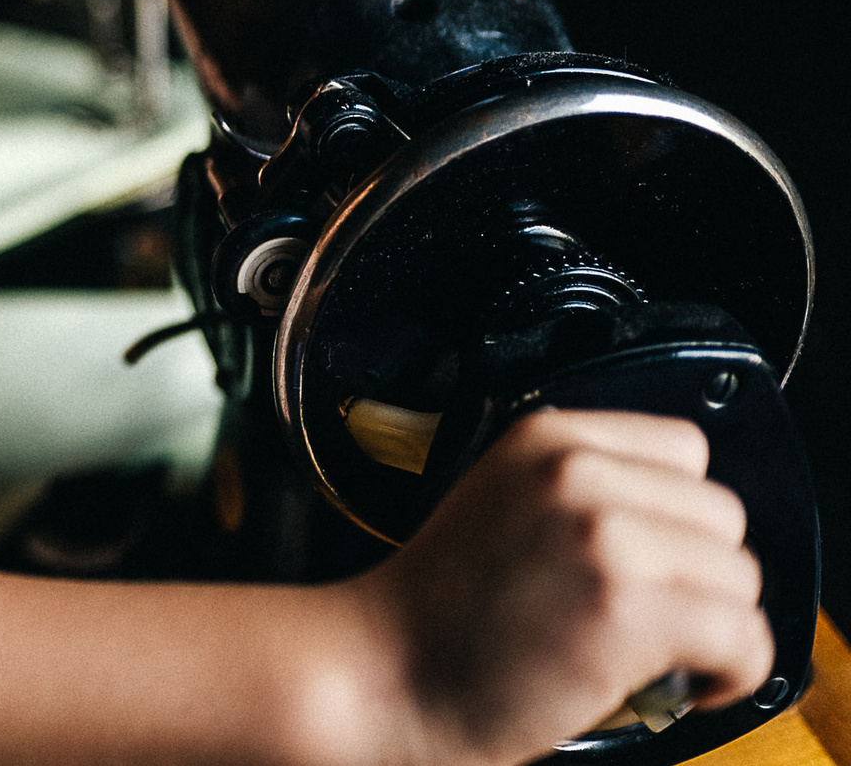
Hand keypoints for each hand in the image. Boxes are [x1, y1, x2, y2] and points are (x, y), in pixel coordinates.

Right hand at [352, 409, 770, 765]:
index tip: (651, 560)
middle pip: (721, 516)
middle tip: (646, 617)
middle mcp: (577, 473)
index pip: (684, 451)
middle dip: (698, 574)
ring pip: (738, 578)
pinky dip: (729, 673)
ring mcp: (604, 536)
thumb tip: (679, 528)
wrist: (380, 671)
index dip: (677, 516)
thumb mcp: (501, 501)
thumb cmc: (437, 610)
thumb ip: (581, 489)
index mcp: (545, 438)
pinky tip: (680, 684)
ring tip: (655, 653)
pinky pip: (743, 637)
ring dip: (714, 626)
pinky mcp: (627, 607)